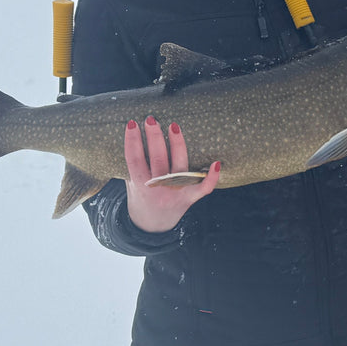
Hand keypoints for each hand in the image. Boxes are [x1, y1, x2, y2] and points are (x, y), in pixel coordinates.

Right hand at [124, 116, 219, 232]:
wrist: (152, 226)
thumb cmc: (140, 196)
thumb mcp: (130, 182)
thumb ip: (132, 164)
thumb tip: (132, 131)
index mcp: (139, 185)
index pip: (134, 159)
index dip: (132, 141)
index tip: (131, 124)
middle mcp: (158, 189)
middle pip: (157, 159)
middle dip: (154, 137)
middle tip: (151, 119)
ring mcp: (176, 193)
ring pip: (179, 166)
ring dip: (177, 144)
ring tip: (173, 126)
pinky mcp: (191, 198)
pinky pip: (204, 188)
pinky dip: (212, 177)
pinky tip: (216, 163)